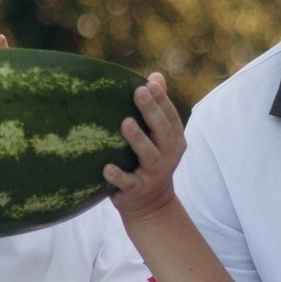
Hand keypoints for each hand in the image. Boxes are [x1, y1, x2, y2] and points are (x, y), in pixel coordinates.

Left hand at [104, 73, 186, 221]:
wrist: (152, 206)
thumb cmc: (149, 160)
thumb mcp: (159, 136)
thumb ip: (158, 107)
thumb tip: (156, 75)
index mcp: (174, 139)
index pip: (170, 116)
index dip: (162, 99)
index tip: (150, 83)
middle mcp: (168, 155)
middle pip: (163, 131)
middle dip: (152, 111)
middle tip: (139, 92)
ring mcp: (154, 174)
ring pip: (149, 155)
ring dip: (138, 139)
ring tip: (126, 123)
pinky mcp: (138, 190)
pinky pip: (129, 183)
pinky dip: (118, 177)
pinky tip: (106, 168)